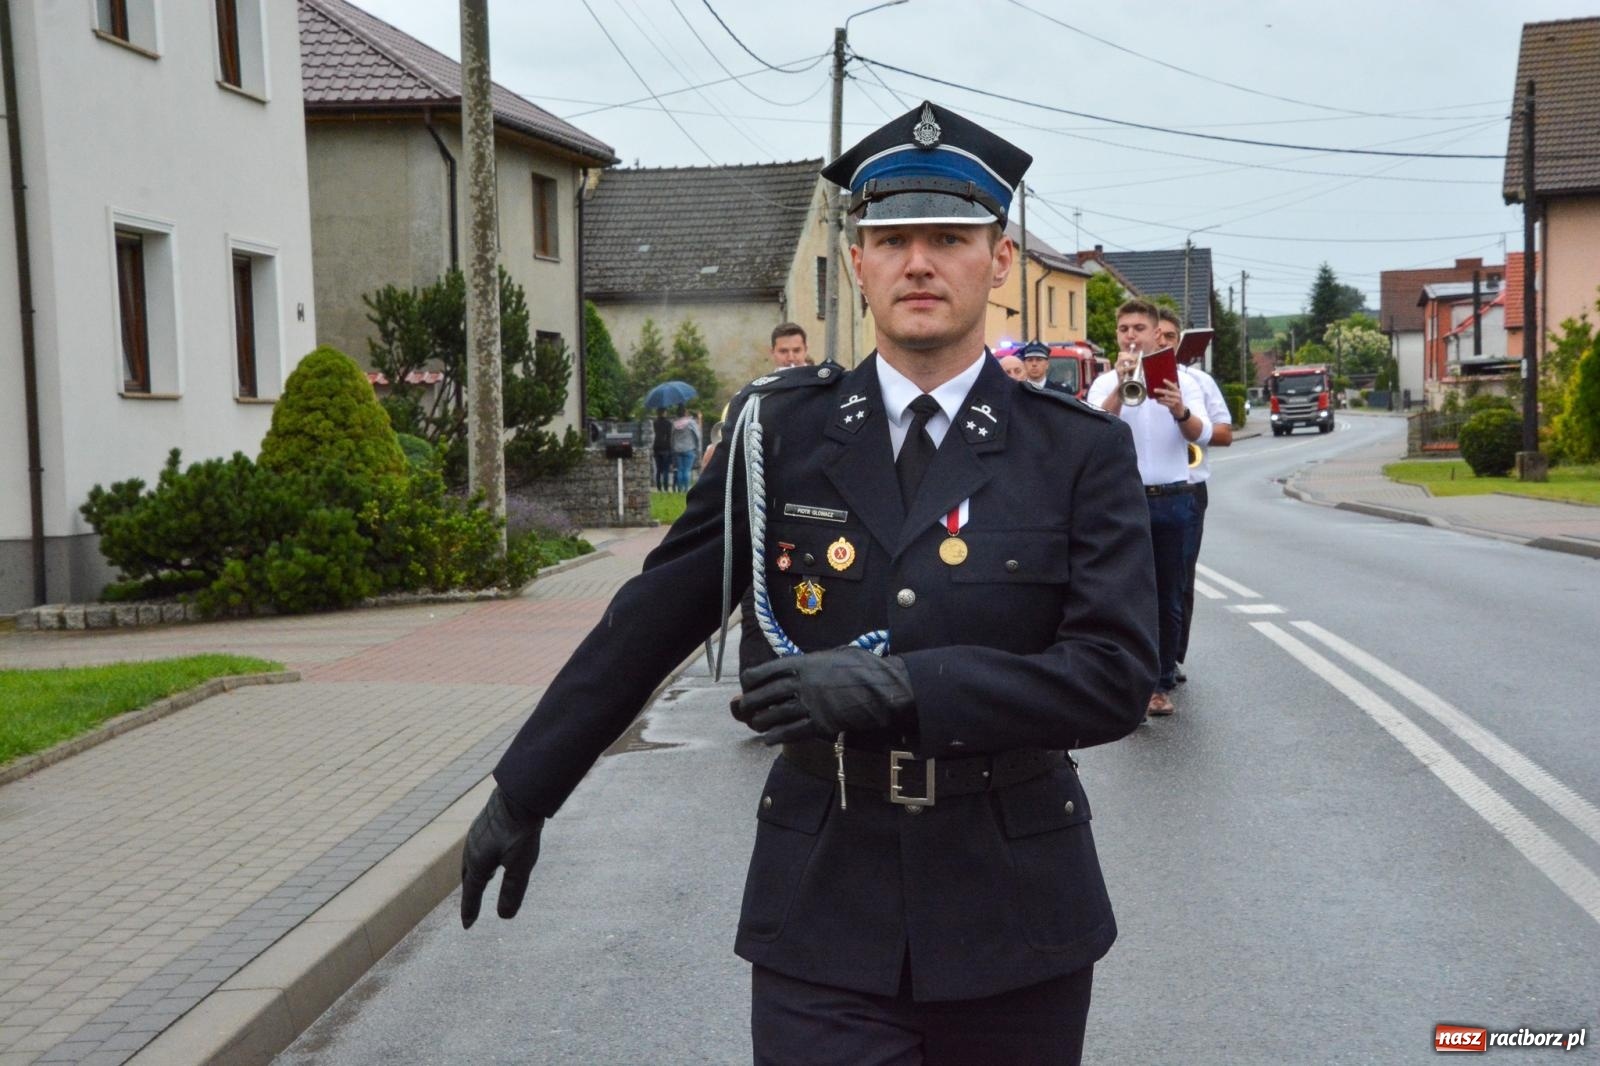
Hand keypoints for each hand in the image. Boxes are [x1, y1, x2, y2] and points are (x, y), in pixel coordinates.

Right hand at [460, 787, 544, 928]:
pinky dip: (479, 859)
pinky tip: (489, 854)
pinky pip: (476, 848)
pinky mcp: (483, 824)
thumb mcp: (520, 865)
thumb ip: (512, 890)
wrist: (520, 793)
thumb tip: (504, 917)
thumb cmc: (520, 830)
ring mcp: (476, 835)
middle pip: (468, 878)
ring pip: (471, 861)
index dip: (470, 910)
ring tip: (479, 883)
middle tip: (470, 910)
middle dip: (469, 894)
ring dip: (473, 875)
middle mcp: (471, 850)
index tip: (467, 926)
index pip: (472, 892)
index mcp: (477, 862)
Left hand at [738, 648, 915, 745]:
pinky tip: (768, 740)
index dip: (752, 679)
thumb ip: (817, 660)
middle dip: (751, 702)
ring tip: (756, 724)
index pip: (767, 670)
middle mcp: (803, 683)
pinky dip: (777, 736)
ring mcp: (811, 704)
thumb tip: (807, 664)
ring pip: (775, 715)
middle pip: (766, 694)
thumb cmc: (866, 668)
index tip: (746, 684)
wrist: (885, 689)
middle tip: (743, 708)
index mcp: (805, 662)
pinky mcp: (821, 724)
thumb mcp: (837, 654)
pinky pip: (792, 732)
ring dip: (761, 721)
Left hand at [1153, 381, 1184, 416]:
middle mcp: (1177, 395)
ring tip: (1155, 397)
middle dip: (1160, 391)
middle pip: (1168, 392)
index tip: (1163, 380)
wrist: (1180, 410)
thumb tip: (1163, 381)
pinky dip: (1160, 402)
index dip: (1168, 383)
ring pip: (1165, 398)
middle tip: (1154, 390)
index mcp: (1178, 391)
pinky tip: (1157, 401)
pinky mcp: (1173, 406)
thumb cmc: (1175, 400)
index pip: (1173, 386)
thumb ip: (1171, 388)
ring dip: (1159, 397)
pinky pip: (1165, 403)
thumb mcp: (1175, 393)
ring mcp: (1176, 401)